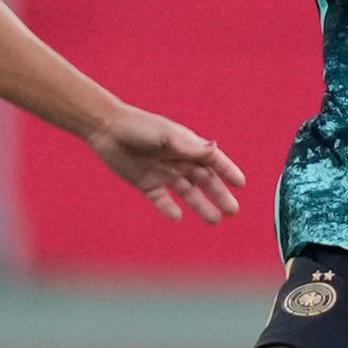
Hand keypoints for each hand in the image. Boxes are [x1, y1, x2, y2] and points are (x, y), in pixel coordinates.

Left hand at [84, 106, 246, 223]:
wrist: (106, 129)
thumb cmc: (138, 126)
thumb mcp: (166, 136)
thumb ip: (189, 147)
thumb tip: (214, 150)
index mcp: (186, 144)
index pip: (212, 160)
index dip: (228, 171)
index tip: (241, 184)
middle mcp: (177, 159)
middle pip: (204, 181)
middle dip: (219, 195)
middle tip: (233, 211)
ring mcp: (163, 172)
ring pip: (187, 193)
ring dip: (200, 206)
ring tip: (215, 220)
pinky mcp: (146, 183)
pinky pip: (162, 199)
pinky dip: (169, 208)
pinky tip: (177, 217)